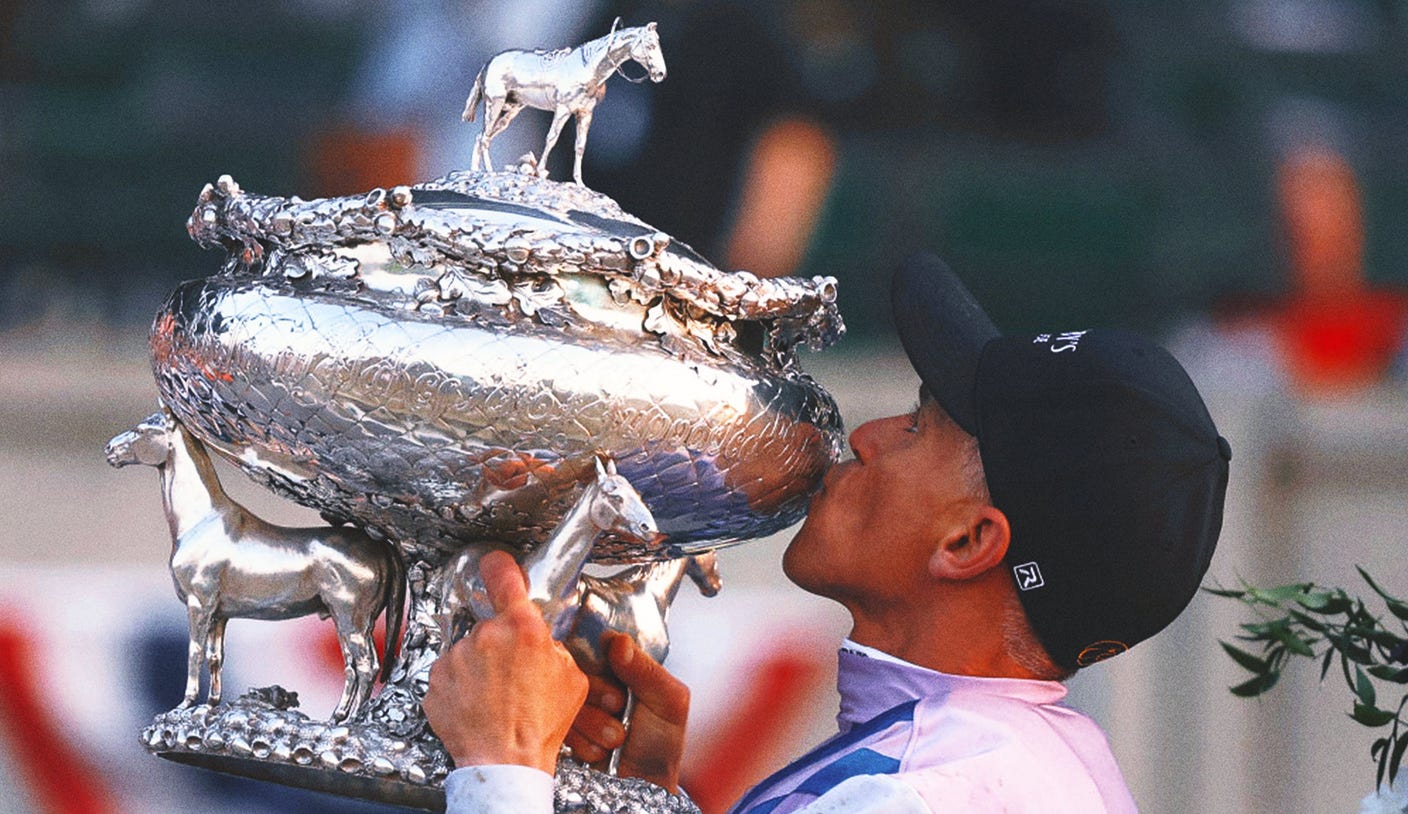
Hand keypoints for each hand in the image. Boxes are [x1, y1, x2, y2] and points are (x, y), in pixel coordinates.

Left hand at [423, 550, 587, 773]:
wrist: (506, 762)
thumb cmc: (539, 725)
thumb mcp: (571, 678)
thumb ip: (552, 648)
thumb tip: (541, 641)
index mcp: (522, 629)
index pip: (503, 576)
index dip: (500, 566)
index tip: (496, 563)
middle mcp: (485, 636)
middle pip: (490, 626)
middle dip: (500, 644)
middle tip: (512, 674)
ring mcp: (456, 658)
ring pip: (468, 652)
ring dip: (478, 667)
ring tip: (495, 696)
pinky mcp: (435, 681)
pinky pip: (449, 674)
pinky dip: (460, 686)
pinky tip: (477, 704)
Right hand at [565, 632, 689, 792]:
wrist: (644, 785)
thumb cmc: (662, 743)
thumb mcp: (669, 702)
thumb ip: (647, 671)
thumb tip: (619, 642)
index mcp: (626, 665)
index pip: (600, 644)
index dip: (603, 662)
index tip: (617, 685)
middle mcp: (600, 680)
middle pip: (579, 668)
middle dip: (599, 694)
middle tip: (618, 708)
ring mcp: (581, 704)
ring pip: (567, 698)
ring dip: (592, 723)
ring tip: (615, 738)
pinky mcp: (566, 728)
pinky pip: (560, 725)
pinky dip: (582, 741)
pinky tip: (599, 751)